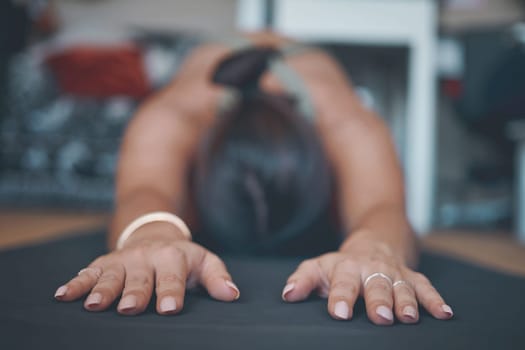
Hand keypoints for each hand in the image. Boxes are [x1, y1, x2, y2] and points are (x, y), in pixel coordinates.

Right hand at [54, 234, 239, 314]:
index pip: (173, 276)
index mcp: (173, 256)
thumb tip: (232, 295)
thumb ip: (217, 277)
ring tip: (94, 305)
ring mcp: (123, 259)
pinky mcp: (104, 262)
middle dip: (134, 293)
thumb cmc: (183, 259)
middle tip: (129, 308)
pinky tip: (63, 295)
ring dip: (102, 289)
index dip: (171, 291)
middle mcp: (146, 257)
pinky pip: (88, 272)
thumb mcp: (203, 261)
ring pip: (111, 275)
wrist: (155, 235)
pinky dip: (76, 283)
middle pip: (140, 277)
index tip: (168, 308)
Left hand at [281, 235, 452, 324]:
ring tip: (409, 318)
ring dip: (407, 302)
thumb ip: (303, 279)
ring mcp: (395, 272)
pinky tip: (445, 314)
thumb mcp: (318, 267)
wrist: (373, 242)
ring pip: (402, 286)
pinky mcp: (413, 277)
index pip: (343, 282)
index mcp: (347, 267)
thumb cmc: (341, 264)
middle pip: (376, 285)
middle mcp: (372, 269)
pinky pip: (426, 287)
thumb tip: (287, 295)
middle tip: (381, 316)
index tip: (339, 313)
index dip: (341, 297)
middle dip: (379, 300)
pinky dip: (436, 299)